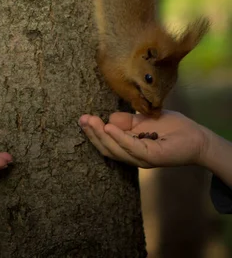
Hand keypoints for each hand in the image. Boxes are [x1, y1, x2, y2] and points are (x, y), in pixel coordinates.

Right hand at [79, 110, 207, 168]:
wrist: (195, 137)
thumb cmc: (171, 127)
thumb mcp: (143, 120)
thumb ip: (126, 121)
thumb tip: (108, 119)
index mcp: (130, 149)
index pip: (106, 144)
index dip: (93, 132)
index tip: (82, 118)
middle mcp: (133, 157)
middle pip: (107, 148)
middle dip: (93, 134)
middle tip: (82, 119)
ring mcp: (142, 159)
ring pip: (115, 150)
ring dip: (101, 135)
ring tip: (91, 121)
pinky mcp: (152, 157)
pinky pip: (131, 148)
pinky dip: (118, 138)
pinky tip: (109, 127)